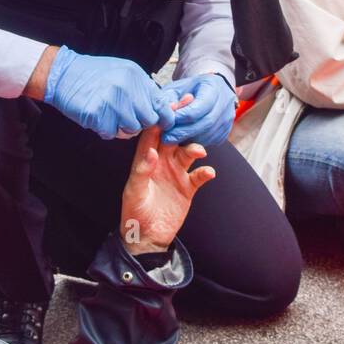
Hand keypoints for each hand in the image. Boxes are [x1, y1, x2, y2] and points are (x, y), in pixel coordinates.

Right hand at [43, 46, 174, 139]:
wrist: (64, 74)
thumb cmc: (93, 74)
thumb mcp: (123, 72)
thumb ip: (142, 88)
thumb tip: (161, 105)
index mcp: (136, 76)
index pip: (161, 104)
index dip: (164, 117)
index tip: (162, 123)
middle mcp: (126, 88)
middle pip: (148, 120)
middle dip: (140, 122)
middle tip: (126, 116)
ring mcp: (112, 102)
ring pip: (131, 129)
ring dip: (122, 127)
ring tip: (110, 115)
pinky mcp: (97, 115)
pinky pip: (111, 133)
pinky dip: (105, 130)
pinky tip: (98, 117)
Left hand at [120, 119, 215, 253]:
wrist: (147, 238)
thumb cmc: (134, 213)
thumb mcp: (134, 192)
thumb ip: (142, 171)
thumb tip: (151, 151)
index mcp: (146, 160)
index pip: (152, 135)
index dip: (160, 119)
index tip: (169, 106)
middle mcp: (162, 163)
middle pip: (173, 138)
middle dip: (182, 124)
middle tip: (192, 110)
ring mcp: (176, 174)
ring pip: (188, 153)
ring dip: (195, 149)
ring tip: (200, 151)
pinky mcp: (188, 187)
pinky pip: (199, 175)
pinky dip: (205, 172)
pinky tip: (209, 172)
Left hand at [159, 74, 236, 147]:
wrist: (210, 91)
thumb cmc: (191, 89)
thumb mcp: (177, 88)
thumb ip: (169, 99)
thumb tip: (166, 114)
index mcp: (213, 87)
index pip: (198, 108)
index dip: (181, 118)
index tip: (167, 123)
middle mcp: (225, 103)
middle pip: (205, 123)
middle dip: (184, 132)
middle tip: (166, 138)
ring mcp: (227, 118)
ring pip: (209, 135)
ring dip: (190, 140)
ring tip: (174, 139)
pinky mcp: (226, 131)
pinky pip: (211, 141)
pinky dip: (196, 143)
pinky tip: (185, 139)